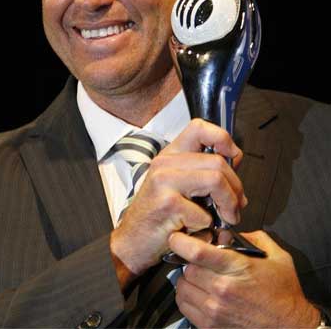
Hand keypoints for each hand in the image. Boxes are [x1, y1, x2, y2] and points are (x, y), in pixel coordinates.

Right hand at [110, 118, 244, 283]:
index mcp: (171, 155)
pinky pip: (204, 213)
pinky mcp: (167, 204)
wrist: (132, 241)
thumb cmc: (159, 216)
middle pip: (217, 161)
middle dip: (236, 187)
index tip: (233, 157)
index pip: (199, 127)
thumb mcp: (178, 184)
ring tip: (227, 218)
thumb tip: (234, 162)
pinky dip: (207, 228)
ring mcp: (164, 181)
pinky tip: (196, 230)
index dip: (222, 138)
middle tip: (236, 206)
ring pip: (216, 180)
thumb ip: (202, 170)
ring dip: (229, 204)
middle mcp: (165, 163)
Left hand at [170, 229, 319, 327]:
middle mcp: (222, 290)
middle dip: (188, 261)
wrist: (291, 327)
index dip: (181, 241)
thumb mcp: (276, 256)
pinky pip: (185, 307)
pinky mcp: (211, 326)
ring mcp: (215, 310)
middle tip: (196, 259)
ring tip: (198, 276)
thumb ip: (252, 237)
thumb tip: (228, 234)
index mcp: (236, 269)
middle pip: (187, 269)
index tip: (176, 236)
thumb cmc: (283, 292)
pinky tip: (198, 292)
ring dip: (186, 279)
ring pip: (182, 288)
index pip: (197, 252)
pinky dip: (186, 297)